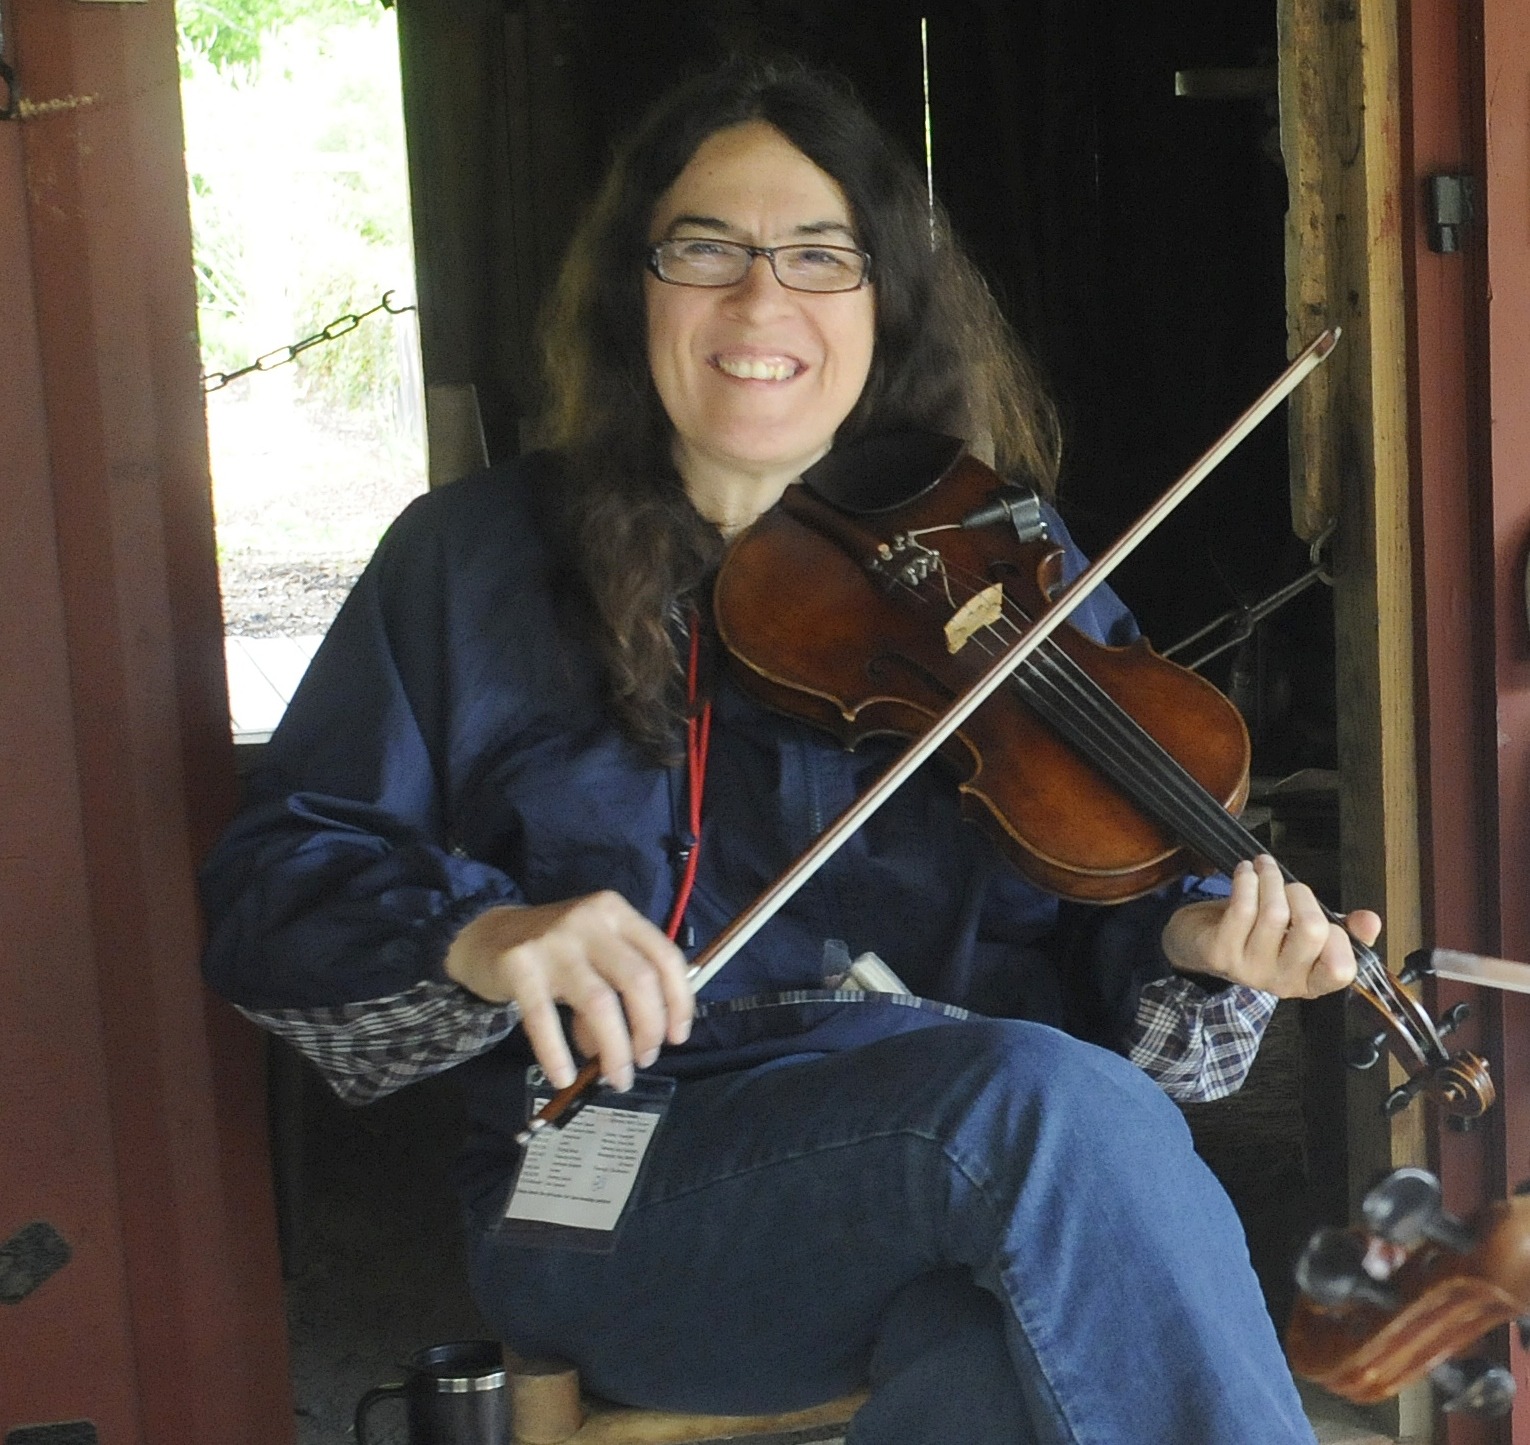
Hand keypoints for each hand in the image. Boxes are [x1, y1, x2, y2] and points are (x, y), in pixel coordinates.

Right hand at [444, 892, 692, 1090]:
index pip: (664, 956)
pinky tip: (565, 1077)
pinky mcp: (519, 966)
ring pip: (599, 1003)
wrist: (488, 936)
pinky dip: (557, 1054)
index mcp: (616, 912)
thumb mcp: (597, 948)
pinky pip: (544, 1020)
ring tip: (617, 1076)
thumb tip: (650, 1035)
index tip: (677, 1037)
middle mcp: (589, 920)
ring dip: (615, 1048)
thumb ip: (624, 980)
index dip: (679, 1001)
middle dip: (649, 1029)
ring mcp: (553, 942)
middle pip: (638, 980)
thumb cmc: (556, 950)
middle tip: (645, 1060)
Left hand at [1159, 854, 1379, 998]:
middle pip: (1311, 931)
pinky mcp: (1221, 953)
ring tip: (1264, 868)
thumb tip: (1370, 920)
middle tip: (1289, 885)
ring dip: (1271, 880)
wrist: (1199, 942)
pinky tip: (1246, 870)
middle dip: (1302, 895)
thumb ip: (1340, 929)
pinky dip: (1247, 880)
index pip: (1340, 971)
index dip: (1341, 938)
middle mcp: (1282, 982)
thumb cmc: (1257, 934)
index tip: (1329, 918)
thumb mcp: (1301, 933)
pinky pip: (1242, 908)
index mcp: (1309, 981)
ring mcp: (1249, 970)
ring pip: (1274, 913)